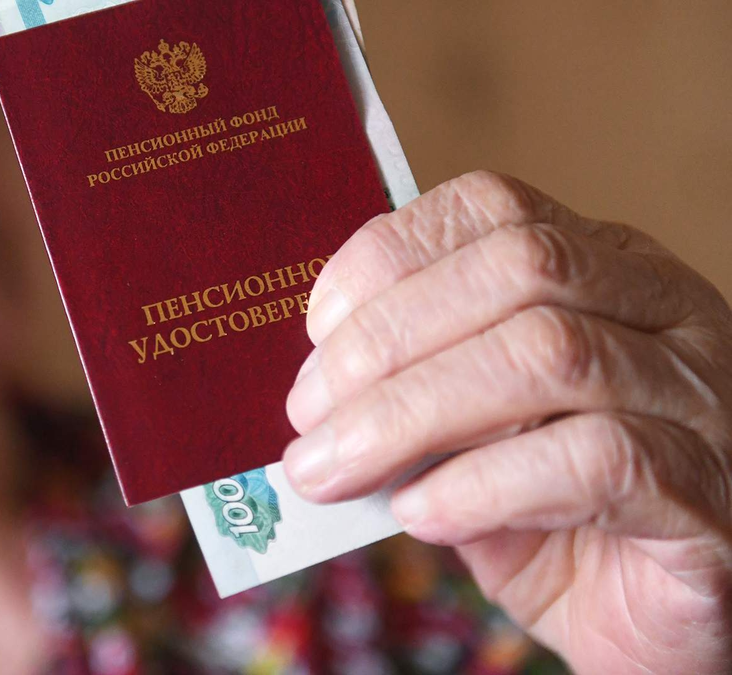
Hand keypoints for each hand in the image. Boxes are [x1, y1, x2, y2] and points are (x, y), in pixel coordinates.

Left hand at [282, 171, 731, 673]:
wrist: (650, 624)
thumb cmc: (550, 520)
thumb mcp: (469, 438)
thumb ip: (414, 393)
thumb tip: (314, 388)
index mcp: (602, 269)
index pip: (494, 209)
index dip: (390, 255)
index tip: (315, 328)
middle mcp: (664, 310)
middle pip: (517, 270)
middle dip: (385, 340)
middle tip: (307, 416)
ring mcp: (702, 394)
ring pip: (550, 354)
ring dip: (410, 413)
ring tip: (334, 471)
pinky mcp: (710, 491)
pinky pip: (598, 459)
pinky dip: (484, 484)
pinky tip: (422, 515)